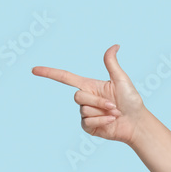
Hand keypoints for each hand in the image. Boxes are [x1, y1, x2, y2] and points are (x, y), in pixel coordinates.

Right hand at [32, 44, 146, 144]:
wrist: (136, 122)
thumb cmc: (131, 100)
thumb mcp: (121, 80)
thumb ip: (112, 64)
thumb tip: (115, 45)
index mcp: (89, 85)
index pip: (65, 78)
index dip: (49, 73)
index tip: (34, 70)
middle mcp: (85, 98)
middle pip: (77, 97)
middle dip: (97, 101)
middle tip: (114, 105)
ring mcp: (85, 113)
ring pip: (84, 110)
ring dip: (102, 112)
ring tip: (115, 113)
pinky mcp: (88, 126)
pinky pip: (87, 122)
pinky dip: (101, 121)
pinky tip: (111, 122)